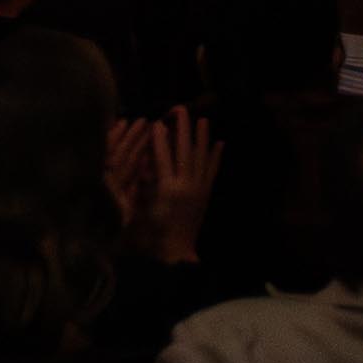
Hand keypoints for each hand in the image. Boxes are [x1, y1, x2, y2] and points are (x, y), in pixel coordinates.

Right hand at [107, 109, 219, 261]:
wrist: (176, 252)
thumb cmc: (152, 235)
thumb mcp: (142, 210)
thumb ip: (143, 186)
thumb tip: (143, 163)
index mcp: (167, 190)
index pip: (163, 158)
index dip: (160, 140)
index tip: (157, 123)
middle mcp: (187, 186)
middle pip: (185, 151)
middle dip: (183, 129)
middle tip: (180, 110)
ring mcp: (200, 189)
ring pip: (203, 157)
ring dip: (203, 137)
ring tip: (203, 120)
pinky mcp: (207, 194)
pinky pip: (214, 171)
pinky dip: (217, 156)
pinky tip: (220, 143)